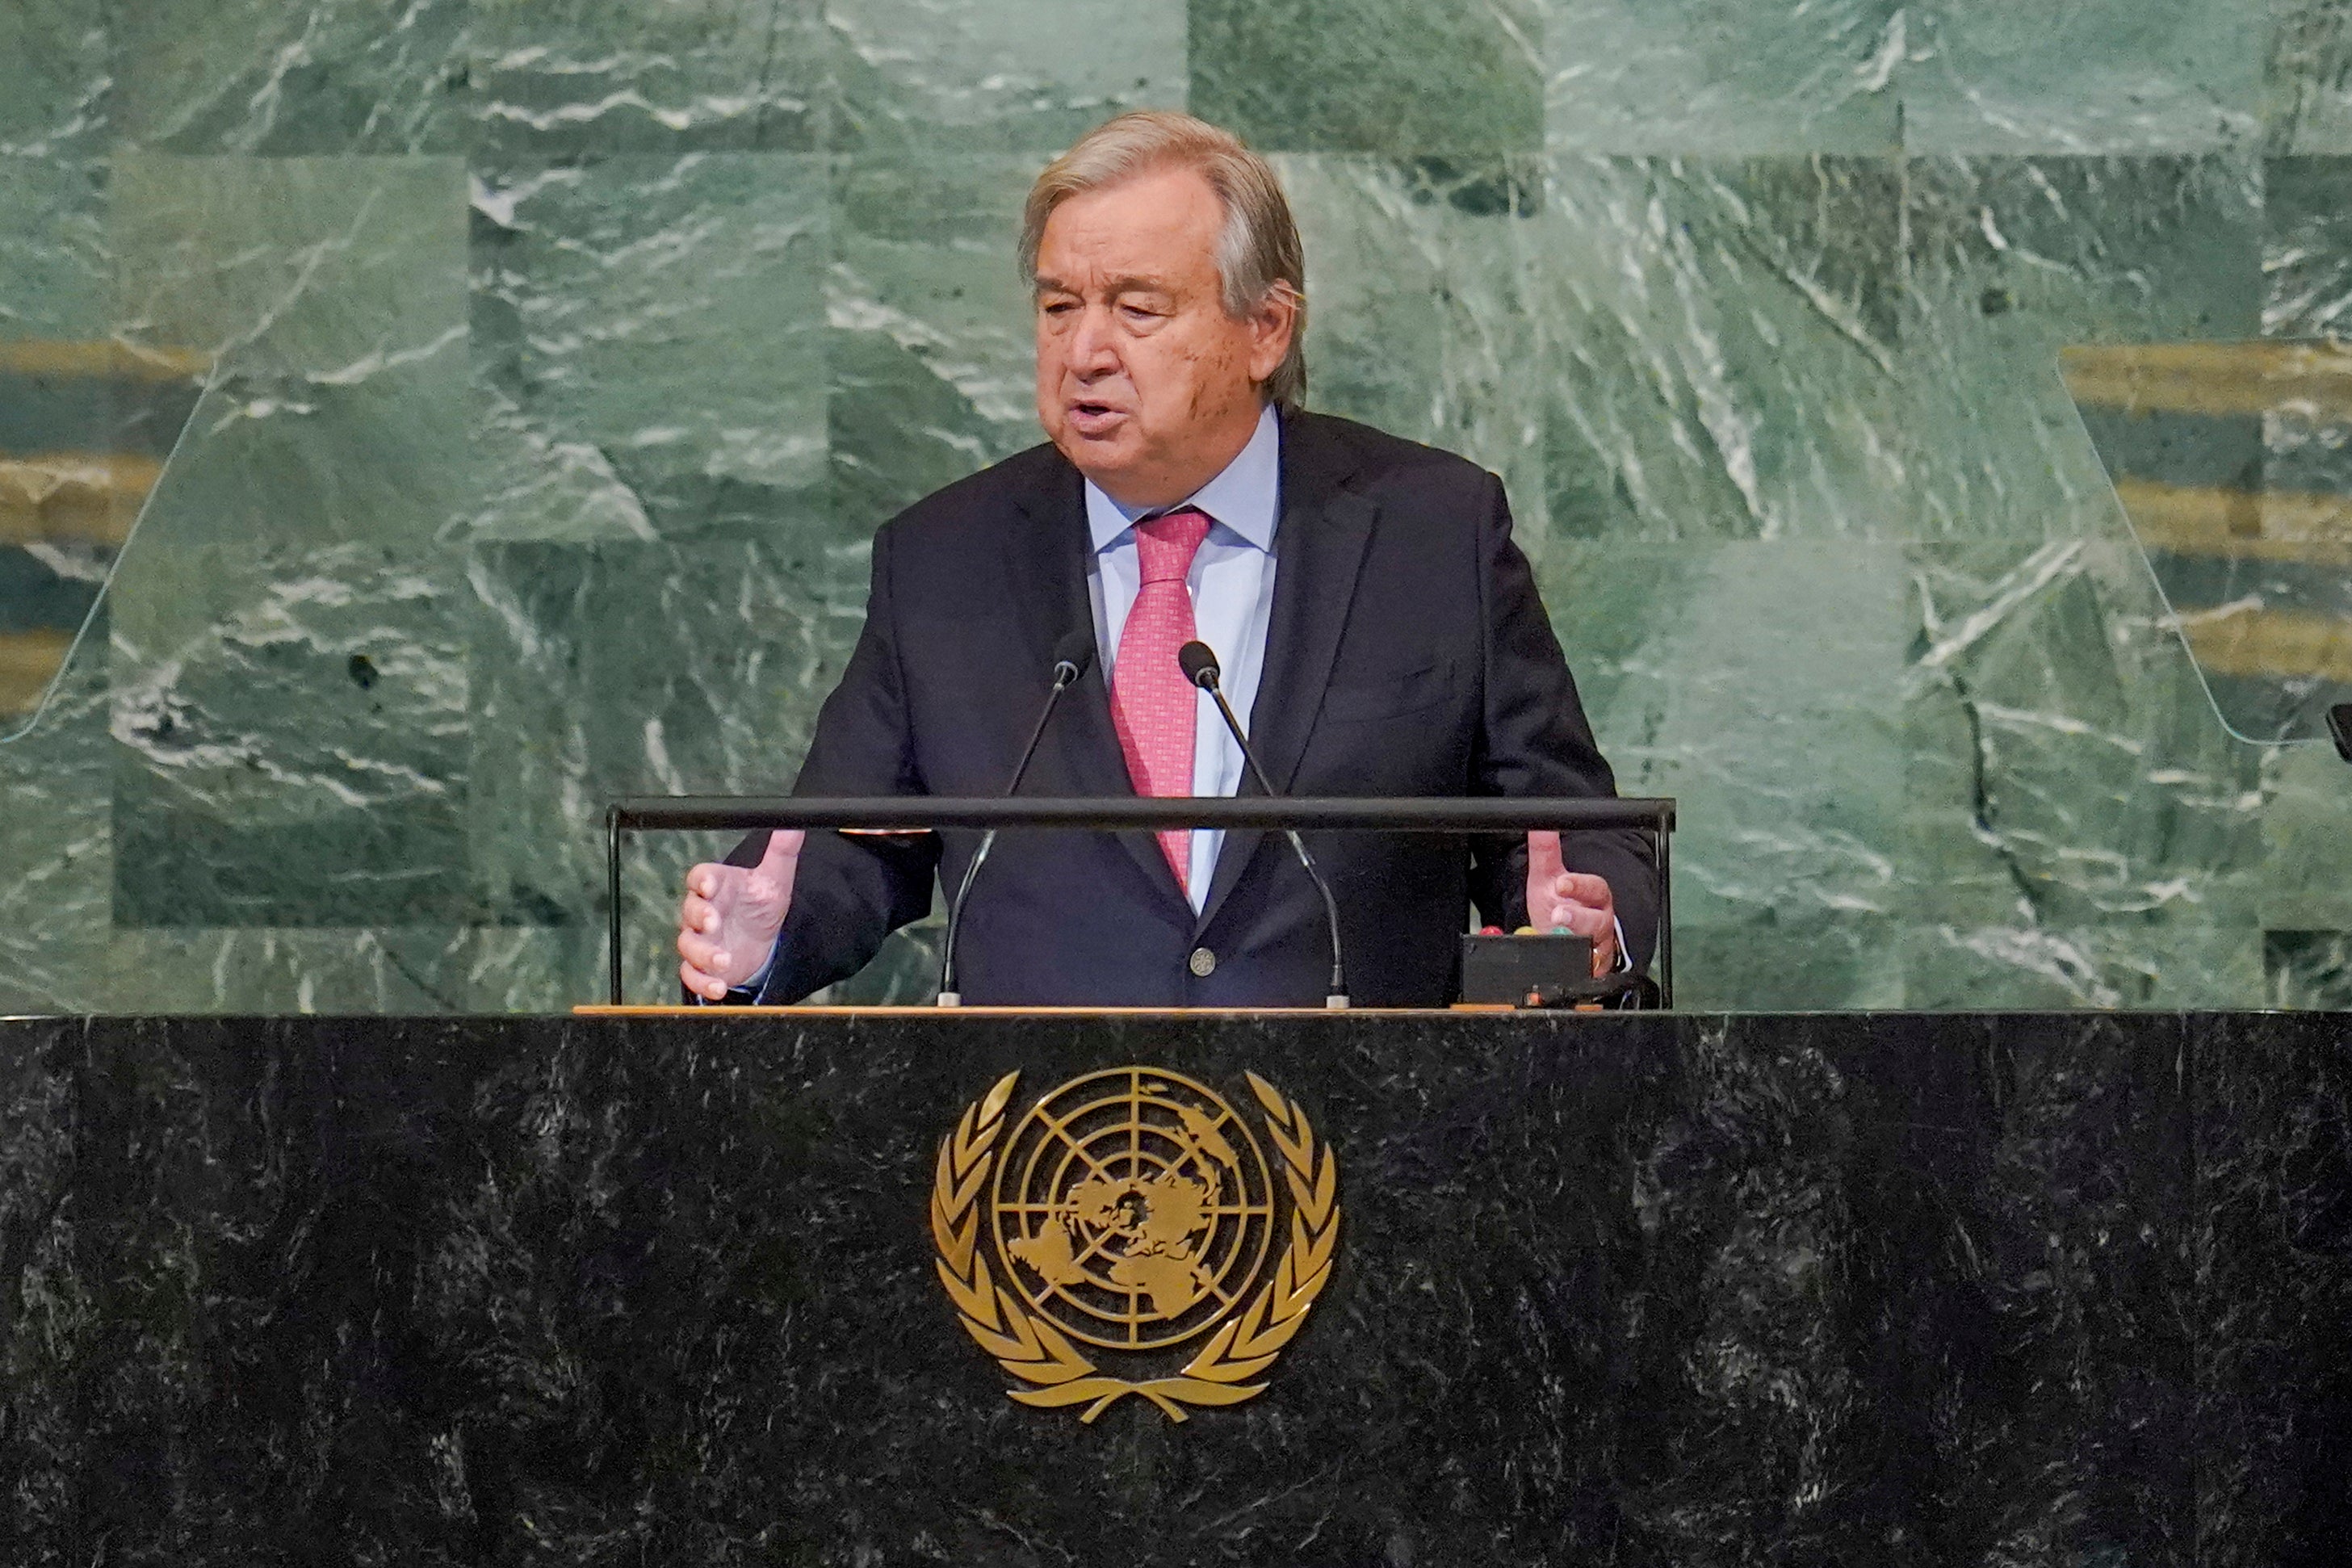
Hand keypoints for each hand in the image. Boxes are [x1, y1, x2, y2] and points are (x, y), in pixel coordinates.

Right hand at [677, 830, 803, 1000]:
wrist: (765, 941)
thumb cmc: (761, 905)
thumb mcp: (775, 878)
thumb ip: (782, 851)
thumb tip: (793, 823)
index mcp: (718, 885)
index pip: (700, 876)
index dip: (702, 880)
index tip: (710, 884)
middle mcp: (704, 912)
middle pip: (688, 910)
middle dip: (699, 916)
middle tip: (713, 922)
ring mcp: (701, 940)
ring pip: (688, 944)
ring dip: (703, 953)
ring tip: (723, 959)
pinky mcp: (702, 966)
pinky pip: (691, 975)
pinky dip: (702, 983)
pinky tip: (719, 987)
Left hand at [1526, 830, 1617, 977]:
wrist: (1558, 938)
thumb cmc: (1558, 904)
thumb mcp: (1547, 878)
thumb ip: (1545, 852)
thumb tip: (1540, 823)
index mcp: (1594, 897)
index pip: (1597, 888)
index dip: (1581, 885)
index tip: (1560, 882)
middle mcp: (1600, 922)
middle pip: (1599, 922)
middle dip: (1579, 918)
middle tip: (1557, 913)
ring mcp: (1597, 948)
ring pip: (1595, 948)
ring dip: (1576, 943)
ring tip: (1555, 935)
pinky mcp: (1590, 969)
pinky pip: (1588, 971)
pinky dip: (1576, 968)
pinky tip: (1564, 963)